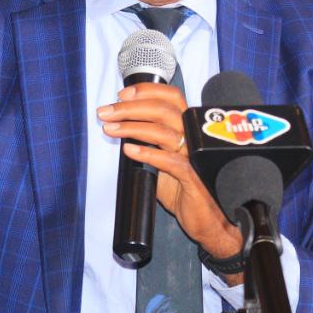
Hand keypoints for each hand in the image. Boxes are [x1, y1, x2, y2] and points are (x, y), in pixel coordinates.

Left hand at [98, 82, 243, 282]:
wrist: (206, 221)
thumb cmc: (184, 190)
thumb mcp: (161, 161)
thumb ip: (147, 143)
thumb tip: (120, 128)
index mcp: (187, 129)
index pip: (171, 97)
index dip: (147, 91)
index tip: (122, 95)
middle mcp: (193, 137)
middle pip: (164, 109)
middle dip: (131, 107)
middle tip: (106, 112)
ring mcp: (194, 156)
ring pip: (164, 130)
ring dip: (132, 127)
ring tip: (111, 129)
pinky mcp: (193, 177)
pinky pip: (170, 160)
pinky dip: (148, 153)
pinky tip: (130, 150)